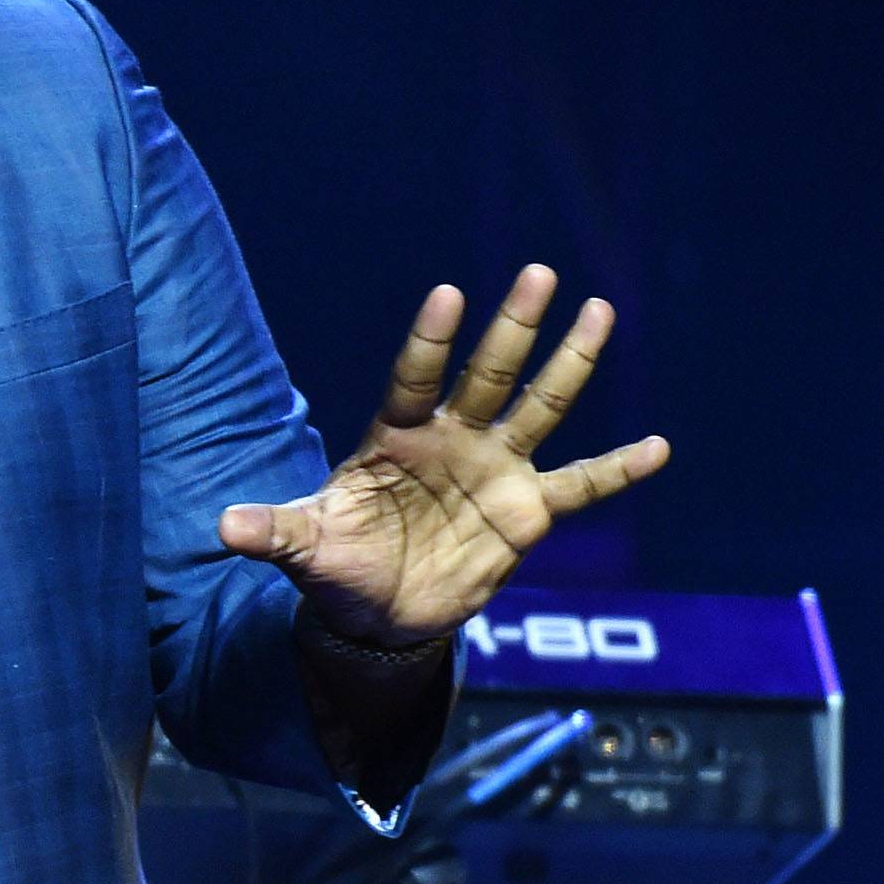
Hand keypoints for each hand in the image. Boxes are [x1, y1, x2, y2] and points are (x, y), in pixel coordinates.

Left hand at [219, 265, 670, 644]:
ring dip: (570, 364)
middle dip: (513, 328)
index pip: (413, 377)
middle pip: (488, 374)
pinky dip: (618, 468)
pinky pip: (580, 486)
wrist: (377, 610)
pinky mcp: (526, 512)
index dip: (430, 339)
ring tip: (600, 312)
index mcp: (394, 435)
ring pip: (540, 408)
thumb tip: (225, 527)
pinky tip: (658, 446)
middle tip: (539, 272)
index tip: (449, 293)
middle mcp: (452, 439)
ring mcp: (494, 470)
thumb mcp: (301, 547)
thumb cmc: (337, 561)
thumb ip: (273, 530)